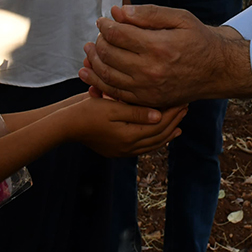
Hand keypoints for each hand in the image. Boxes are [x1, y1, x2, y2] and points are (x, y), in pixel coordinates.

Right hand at [63, 95, 186, 157]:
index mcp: (128, 137)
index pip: (159, 125)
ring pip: (152, 144)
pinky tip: (160, 136)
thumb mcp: (112, 107)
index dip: (172, 112)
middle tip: (185, 108)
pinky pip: (142, 148)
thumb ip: (136, 112)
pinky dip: (154, 141)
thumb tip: (160, 115)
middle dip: (173, 121)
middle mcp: (128, 148)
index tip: (182, 99)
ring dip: (167, 133)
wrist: (66, 125)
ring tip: (179, 124)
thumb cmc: (86, 111)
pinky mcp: (117, 150)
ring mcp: (123, 151)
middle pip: (158, 136)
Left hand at [79, 4, 251, 106]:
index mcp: (158, 46)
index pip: (117, 34)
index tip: (103, 20)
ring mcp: (148, 89)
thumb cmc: (198, 39)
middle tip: (98, 34)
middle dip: (98, 41)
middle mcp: (151, 70)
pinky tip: (90, 72)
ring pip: (107, 75)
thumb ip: (148, 14)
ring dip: (93, 61)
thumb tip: (117, 12)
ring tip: (89, 50)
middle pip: (109, 54)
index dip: (105, 25)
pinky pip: (115, 93)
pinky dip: (99, 82)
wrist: (217, 70)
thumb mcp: (179, 18)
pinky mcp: (147, 101)